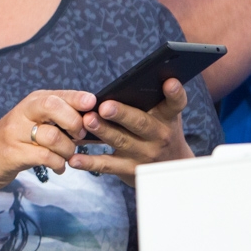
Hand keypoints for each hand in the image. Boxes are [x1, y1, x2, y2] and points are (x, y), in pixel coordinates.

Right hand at [0, 89, 90, 189]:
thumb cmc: (15, 140)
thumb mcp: (34, 122)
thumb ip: (59, 117)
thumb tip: (93, 117)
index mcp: (31, 102)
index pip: (58, 94)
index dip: (78, 99)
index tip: (93, 105)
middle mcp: (22, 113)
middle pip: (53, 106)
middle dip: (74, 122)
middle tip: (79, 136)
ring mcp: (15, 133)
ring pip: (53, 136)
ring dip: (68, 150)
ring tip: (66, 156)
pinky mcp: (12, 153)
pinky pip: (46, 157)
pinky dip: (58, 164)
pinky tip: (57, 167)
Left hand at [71, 78, 193, 185]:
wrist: (169, 168)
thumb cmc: (157, 130)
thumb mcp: (162, 116)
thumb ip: (148, 100)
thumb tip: (123, 82)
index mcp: (167, 117)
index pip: (175, 104)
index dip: (174, 93)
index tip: (170, 81)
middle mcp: (159, 135)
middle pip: (141, 123)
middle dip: (122, 114)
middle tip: (105, 106)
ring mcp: (145, 154)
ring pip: (121, 141)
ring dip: (103, 131)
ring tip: (87, 121)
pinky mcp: (130, 169)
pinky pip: (107, 165)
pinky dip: (90, 162)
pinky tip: (74, 159)